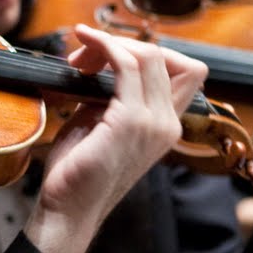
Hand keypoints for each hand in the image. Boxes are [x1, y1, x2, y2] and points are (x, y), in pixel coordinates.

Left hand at [26, 27, 207, 252]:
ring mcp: (153, 122)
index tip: (107, 57)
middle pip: (168, 57)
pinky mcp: (131, 121)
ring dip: (111, 44)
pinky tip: (85, 47)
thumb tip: (101, 60)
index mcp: (165, 124)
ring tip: (79, 56)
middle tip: (85, 56)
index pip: (184, 70)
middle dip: (123, 44)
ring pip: (149, 55)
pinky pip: (126, 65)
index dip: (148, 53)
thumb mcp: (100, 122)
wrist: (69, 207)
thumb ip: (111, 94)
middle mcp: (167, 123)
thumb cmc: (79, 169)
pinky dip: (105, 48)